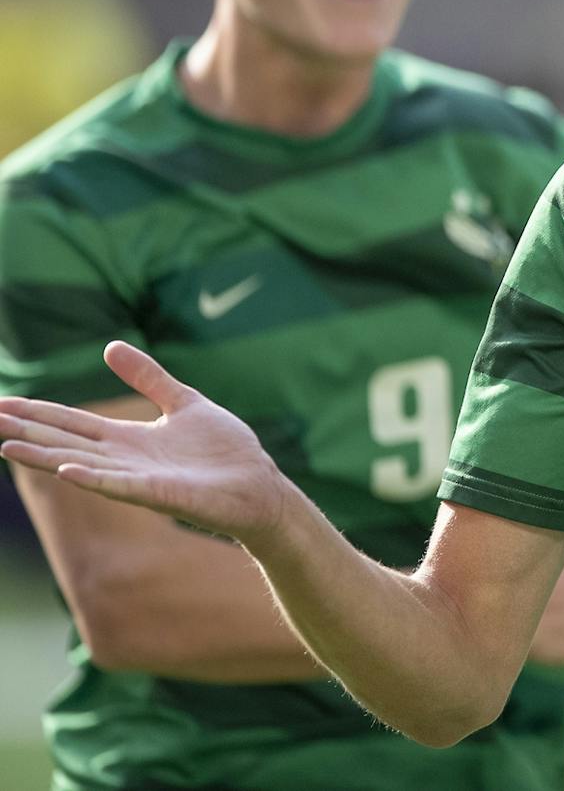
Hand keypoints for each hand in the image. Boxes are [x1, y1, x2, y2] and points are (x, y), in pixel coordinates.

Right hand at [0, 342, 292, 544]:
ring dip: (44, 455)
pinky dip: (92, 477)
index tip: (0, 402)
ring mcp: (138, 478)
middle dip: (26, 430)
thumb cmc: (224, 450)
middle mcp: (123, 459)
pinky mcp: (160, 494)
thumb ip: (148, 377)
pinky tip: (65, 469)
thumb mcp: (182, 401)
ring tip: (6, 444)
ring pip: (80, 464)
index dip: (36, 411)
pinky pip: (119, 485)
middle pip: (64, 441)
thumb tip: (109, 346)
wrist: (259, 484)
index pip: (71, 421)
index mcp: (127, 438)